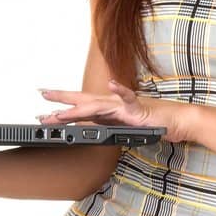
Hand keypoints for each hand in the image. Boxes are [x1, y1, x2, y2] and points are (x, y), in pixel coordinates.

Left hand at [35, 80, 197, 143]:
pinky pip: (129, 98)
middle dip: (61, 100)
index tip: (43, 108)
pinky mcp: (138, 109)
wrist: (173, 122)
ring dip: (79, 107)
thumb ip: (104, 126)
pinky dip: (121, 90)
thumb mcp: (121, 127)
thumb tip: (86, 130)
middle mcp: (112, 105)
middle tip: (42, 96)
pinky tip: (114, 85)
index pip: (80, 107)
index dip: (62, 106)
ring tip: (62, 111)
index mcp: (107, 110)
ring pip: (98, 104)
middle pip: (82, 101)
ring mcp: (124, 106)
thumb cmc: (150, 123)